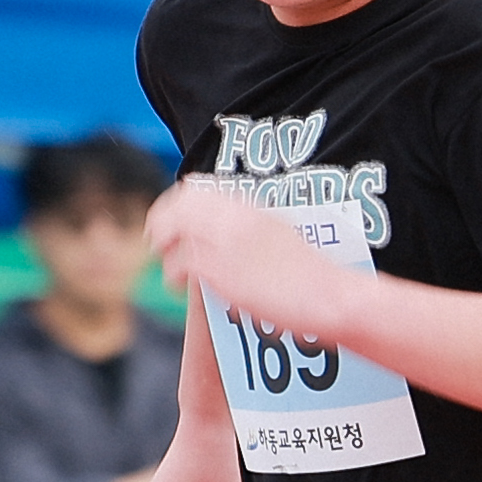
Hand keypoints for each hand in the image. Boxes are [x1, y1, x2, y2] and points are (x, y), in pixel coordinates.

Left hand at [145, 179, 345, 339]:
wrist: (325, 294)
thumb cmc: (311, 275)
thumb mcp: (281, 234)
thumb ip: (251, 226)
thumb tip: (230, 232)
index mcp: (249, 206)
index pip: (198, 187)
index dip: (178, 200)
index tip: (172, 215)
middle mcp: (232, 218)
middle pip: (178, 203)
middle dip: (162, 219)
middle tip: (156, 237)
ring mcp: (223, 241)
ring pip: (171, 231)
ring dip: (164, 247)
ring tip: (165, 259)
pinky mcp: (216, 270)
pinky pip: (176, 264)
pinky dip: (173, 275)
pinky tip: (178, 285)